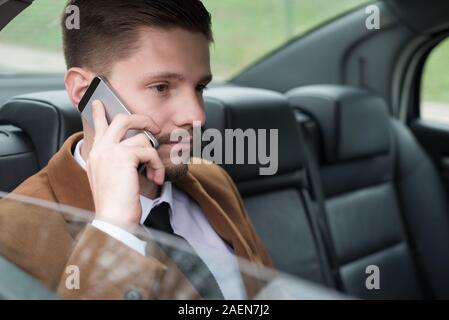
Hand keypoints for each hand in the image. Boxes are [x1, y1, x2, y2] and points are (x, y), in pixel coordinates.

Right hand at [86, 100, 164, 226]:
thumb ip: (119, 163)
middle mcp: (100, 150)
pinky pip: (150, 152)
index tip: (99, 103)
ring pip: (142, 139)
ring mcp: (110, 151)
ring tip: (155, 174)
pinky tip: (155, 178)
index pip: (98, 128)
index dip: (99, 114)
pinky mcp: (124, 156)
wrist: (113, 220)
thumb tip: (137, 152)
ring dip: (154, 157)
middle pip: (121, 120)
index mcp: (96, 156)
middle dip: (141, 119)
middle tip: (153, 125)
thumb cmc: (117, 205)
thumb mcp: (113, 179)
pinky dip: (157, 165)